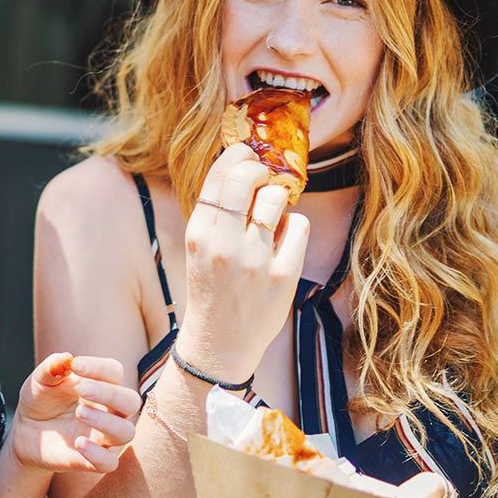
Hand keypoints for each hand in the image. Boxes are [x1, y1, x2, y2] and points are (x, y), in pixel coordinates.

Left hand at [10, 353, 140, 472]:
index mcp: (100, 385)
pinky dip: (98, 455)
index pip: (115, 372)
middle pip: (130, 402)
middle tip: (83, 389)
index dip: (100, 368)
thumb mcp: (40, 381)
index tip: (76, 366)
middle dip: (110, 394)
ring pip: (126, 432)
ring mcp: (102, 436)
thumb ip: (51, 368)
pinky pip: (109, 463)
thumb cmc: (40, 400)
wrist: (25, 430)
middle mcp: (108, 410)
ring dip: (106, 422)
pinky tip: (78, 443)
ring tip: (79, 412)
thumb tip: (65, 357)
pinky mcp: (92, 460)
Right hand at [175, 143, 310, 381]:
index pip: (218, 177)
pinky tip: (284, 240)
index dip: (236, 156)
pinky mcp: (282, 276)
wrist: (218, 344)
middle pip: (247, 178)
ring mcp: (254, 260)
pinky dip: (294, 227)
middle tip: (264, 177)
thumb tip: (242, 166)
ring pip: (276, 198)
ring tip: (272, 216)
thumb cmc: (211, 289)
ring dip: (278, 200)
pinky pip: (298, 226)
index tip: (246, 152)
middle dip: (259, 169)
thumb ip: (216, 213)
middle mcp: (223, 243)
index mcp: (199, 233)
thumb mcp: (200, 248)